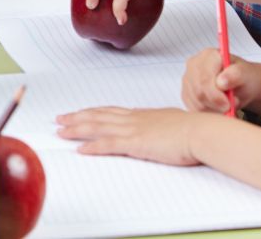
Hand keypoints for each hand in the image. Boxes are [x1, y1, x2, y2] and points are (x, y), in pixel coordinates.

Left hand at [56, 106, 199, 165]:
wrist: (200, 132)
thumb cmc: (193, 130)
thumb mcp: (172, 123)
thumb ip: (160, 125)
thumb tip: (159, 128)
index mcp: (141, 114)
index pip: (109, 111)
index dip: (91, 112)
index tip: (78, 112)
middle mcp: (132, 119)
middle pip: (97, 116)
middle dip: (76, 117)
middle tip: (59, 119)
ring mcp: (132, 130)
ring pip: (97, 127)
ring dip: (76, 129)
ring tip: (61, 131)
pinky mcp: (136, 143)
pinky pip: (108, 144)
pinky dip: (92, 147)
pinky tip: (80, 150)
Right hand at [182, 49, 260, 114]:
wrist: (242, 85)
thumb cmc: (244, 77)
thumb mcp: (246, 74)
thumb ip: (235, 75)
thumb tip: (221, 82)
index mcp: (208, 55)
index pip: (204, 78)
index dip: (216, 95)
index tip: (230, 103)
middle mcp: (194, 65)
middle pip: (199, 92)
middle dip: (217, 104)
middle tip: (231, 106)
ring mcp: (188, 79)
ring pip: (197, 102)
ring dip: (214, 109)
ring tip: (227, 105)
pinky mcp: (186, 93)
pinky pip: (194, 109)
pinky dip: (208, 113)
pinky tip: (218, 108)